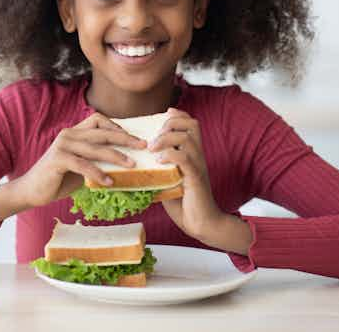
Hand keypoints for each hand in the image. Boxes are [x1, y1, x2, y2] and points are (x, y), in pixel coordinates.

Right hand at [15, 112, 146, 208]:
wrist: (31, 191)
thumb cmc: (58, 179)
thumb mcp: (81, 166)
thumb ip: (96, 160)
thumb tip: (125, 162)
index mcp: (74, 132)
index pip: (98, 120)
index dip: (117, 126)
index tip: (133, 138)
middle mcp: (69, 134)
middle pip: (102, 132)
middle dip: (125, 138)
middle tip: (142, 146)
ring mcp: (63, 145)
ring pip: (96, 148)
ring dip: (116, 156)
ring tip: (131, 165)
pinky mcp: (58, 159)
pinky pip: (83, 164)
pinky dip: (98, 173)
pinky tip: (109, 182)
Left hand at [148, 108, 222, 240]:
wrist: (201, 224)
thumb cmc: (184, 204)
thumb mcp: (168, 180)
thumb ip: (159, 168)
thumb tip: (137, 162)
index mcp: (193, 154)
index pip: (191, 124)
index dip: (179, 115)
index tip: (165, 114)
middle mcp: (198, 156)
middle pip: (192, 124)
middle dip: (171, 123)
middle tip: (155, 138)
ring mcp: (198, 166)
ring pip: (187, 138)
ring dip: (166, 139)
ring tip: (152, 149)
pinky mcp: (195, 178)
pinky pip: (185, 159)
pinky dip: (170, 155)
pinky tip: (159, 161)